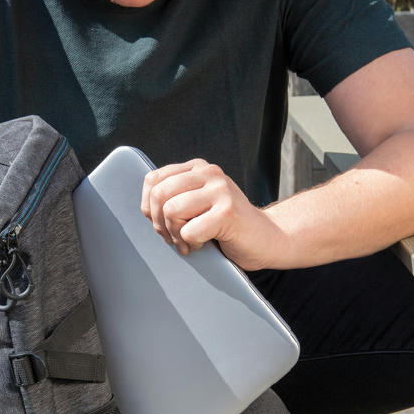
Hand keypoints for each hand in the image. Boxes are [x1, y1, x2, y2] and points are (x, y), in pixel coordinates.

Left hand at [140, 158, 286, 270]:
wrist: (268, 239)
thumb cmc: (228, 227)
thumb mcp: (198, 204)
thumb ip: (176, 197)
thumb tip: (144, 208)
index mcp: (198, 168)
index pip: (152, 180)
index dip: (148, 207)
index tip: (163, 224)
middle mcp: (209, 173)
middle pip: (159, 195)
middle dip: (159, 223)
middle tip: (174, 238)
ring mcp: (220, 190)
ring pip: (171, 211)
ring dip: (175, 235)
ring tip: (190, 242)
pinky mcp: (227, 212)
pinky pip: (189, 231)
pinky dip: (192, 244)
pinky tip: (205, 245)